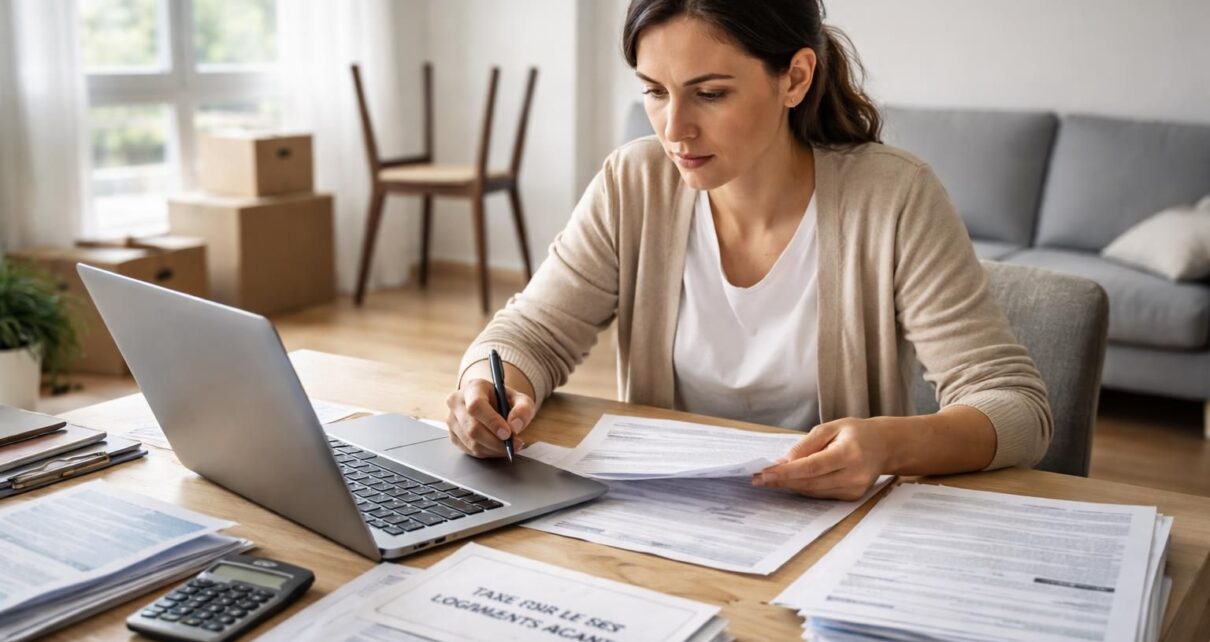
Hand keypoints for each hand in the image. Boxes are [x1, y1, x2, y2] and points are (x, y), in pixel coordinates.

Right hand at [445, 379, 535, 457]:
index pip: (476, 405)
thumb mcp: (520, 399)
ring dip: (493, 449)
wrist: (491, 403)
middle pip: (472, 428)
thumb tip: (515, 426)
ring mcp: (452, 419)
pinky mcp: (452, 435)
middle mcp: (457, 402)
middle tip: (514, 445)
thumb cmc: (504, 400)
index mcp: (473, 388)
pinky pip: (469, 450)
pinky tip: (497, 448)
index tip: (508, 433)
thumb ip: (523, 409)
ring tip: (509, 447)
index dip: (492, 422)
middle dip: (496, 441)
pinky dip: (487, 453)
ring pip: (471, 442)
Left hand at [752, 417, 890, 500]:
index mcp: (849, 453)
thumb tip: (783, 462)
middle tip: (758, 478)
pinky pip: (821, 494)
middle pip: (810, 483)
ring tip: (769, 478)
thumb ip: (806, 444)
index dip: (786, 472)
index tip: (763, 473)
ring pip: (813, 491)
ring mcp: (854, 489)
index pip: (812, 467)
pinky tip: (790, 481)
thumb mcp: (831, 427)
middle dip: (781, 480)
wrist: (885, 446)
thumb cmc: (856, 433)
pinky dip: (804, 487)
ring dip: (789, 486)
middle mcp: (854, 475)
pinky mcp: (852, 497)